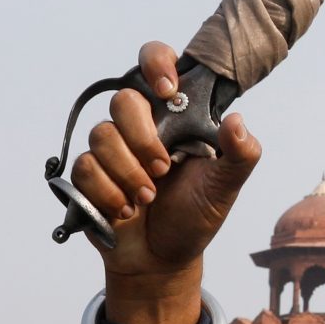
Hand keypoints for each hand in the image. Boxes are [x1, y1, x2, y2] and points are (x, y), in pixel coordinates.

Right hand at [65, 41, 263, 323]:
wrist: (163, 261)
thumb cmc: (196, 216)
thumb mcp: (226, 187)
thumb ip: (240, 154)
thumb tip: (236, 121)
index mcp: (174, 117)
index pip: (156, 63)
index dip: (156, 62)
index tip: (168, 89)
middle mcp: (139, 127)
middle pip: (123, 100)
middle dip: (143, 138)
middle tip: (164, 169)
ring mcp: (111, 150)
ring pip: (101, 135)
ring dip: (127, 172)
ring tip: (147, 199)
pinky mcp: (87, 176)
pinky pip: (84, 167)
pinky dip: (106, 192)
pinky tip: (124, 210)